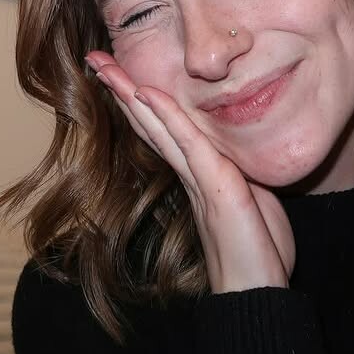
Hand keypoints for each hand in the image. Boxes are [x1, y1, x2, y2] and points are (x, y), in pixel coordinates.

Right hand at [86, 51, 295, 293]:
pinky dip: (167, 117)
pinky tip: (147, 94)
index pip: (165, 130)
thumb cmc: (258, 253)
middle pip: (150, 123)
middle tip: (95, 59)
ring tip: (107, 67)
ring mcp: (199, 179)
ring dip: (132, 94)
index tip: (121, 74)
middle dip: (123, 90)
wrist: (257, 295)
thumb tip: (243, 161)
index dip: (142, 102)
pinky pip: (188, 143)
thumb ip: (242, 177)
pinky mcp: (215, 186)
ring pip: (159, 127)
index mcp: (199, 174)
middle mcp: (191, 174)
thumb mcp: (254, 201)